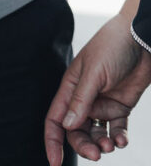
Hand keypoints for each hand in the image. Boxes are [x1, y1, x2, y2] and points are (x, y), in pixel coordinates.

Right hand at [45, 15, 150, 163]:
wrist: (140, 39)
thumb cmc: (112, 46)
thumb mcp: (94, 73)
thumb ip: (81, 100)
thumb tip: (67, 126)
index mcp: (71, 87)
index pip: (56, 118)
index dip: (52, 140)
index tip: (54, 162)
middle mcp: (84, 98)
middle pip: (76, 131)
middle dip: (83, 146)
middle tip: (96, 155)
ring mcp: (103, 103)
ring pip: (96, 134)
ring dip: (102, 144)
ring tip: (111, 146)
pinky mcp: (120, 106)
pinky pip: (116, 129)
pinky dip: (119, 138)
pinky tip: (122, 140)